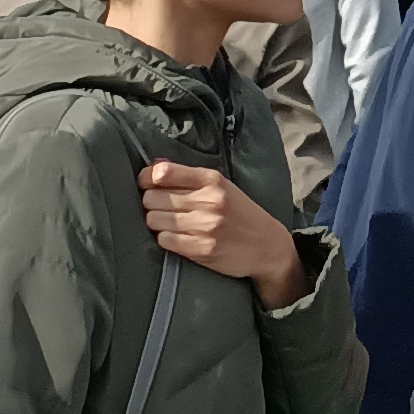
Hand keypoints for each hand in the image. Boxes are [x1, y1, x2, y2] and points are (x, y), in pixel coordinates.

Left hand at [138, 161, 306, 305]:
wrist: (267, 246)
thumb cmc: (241, 214)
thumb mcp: (223, 187)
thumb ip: (188, 176)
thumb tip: (154, 166)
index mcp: (213, 180)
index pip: (163, 173)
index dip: (147, 179)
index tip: (147, 184)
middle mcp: (208, 200)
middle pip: (152, 198)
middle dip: (152, 203)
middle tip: (163, 208)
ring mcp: (205, 225)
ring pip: (154, 219)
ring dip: (157, 223)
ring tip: (171, 224)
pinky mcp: (201, 248)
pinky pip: (163, 240)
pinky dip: (166, 239)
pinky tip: (178, 238)